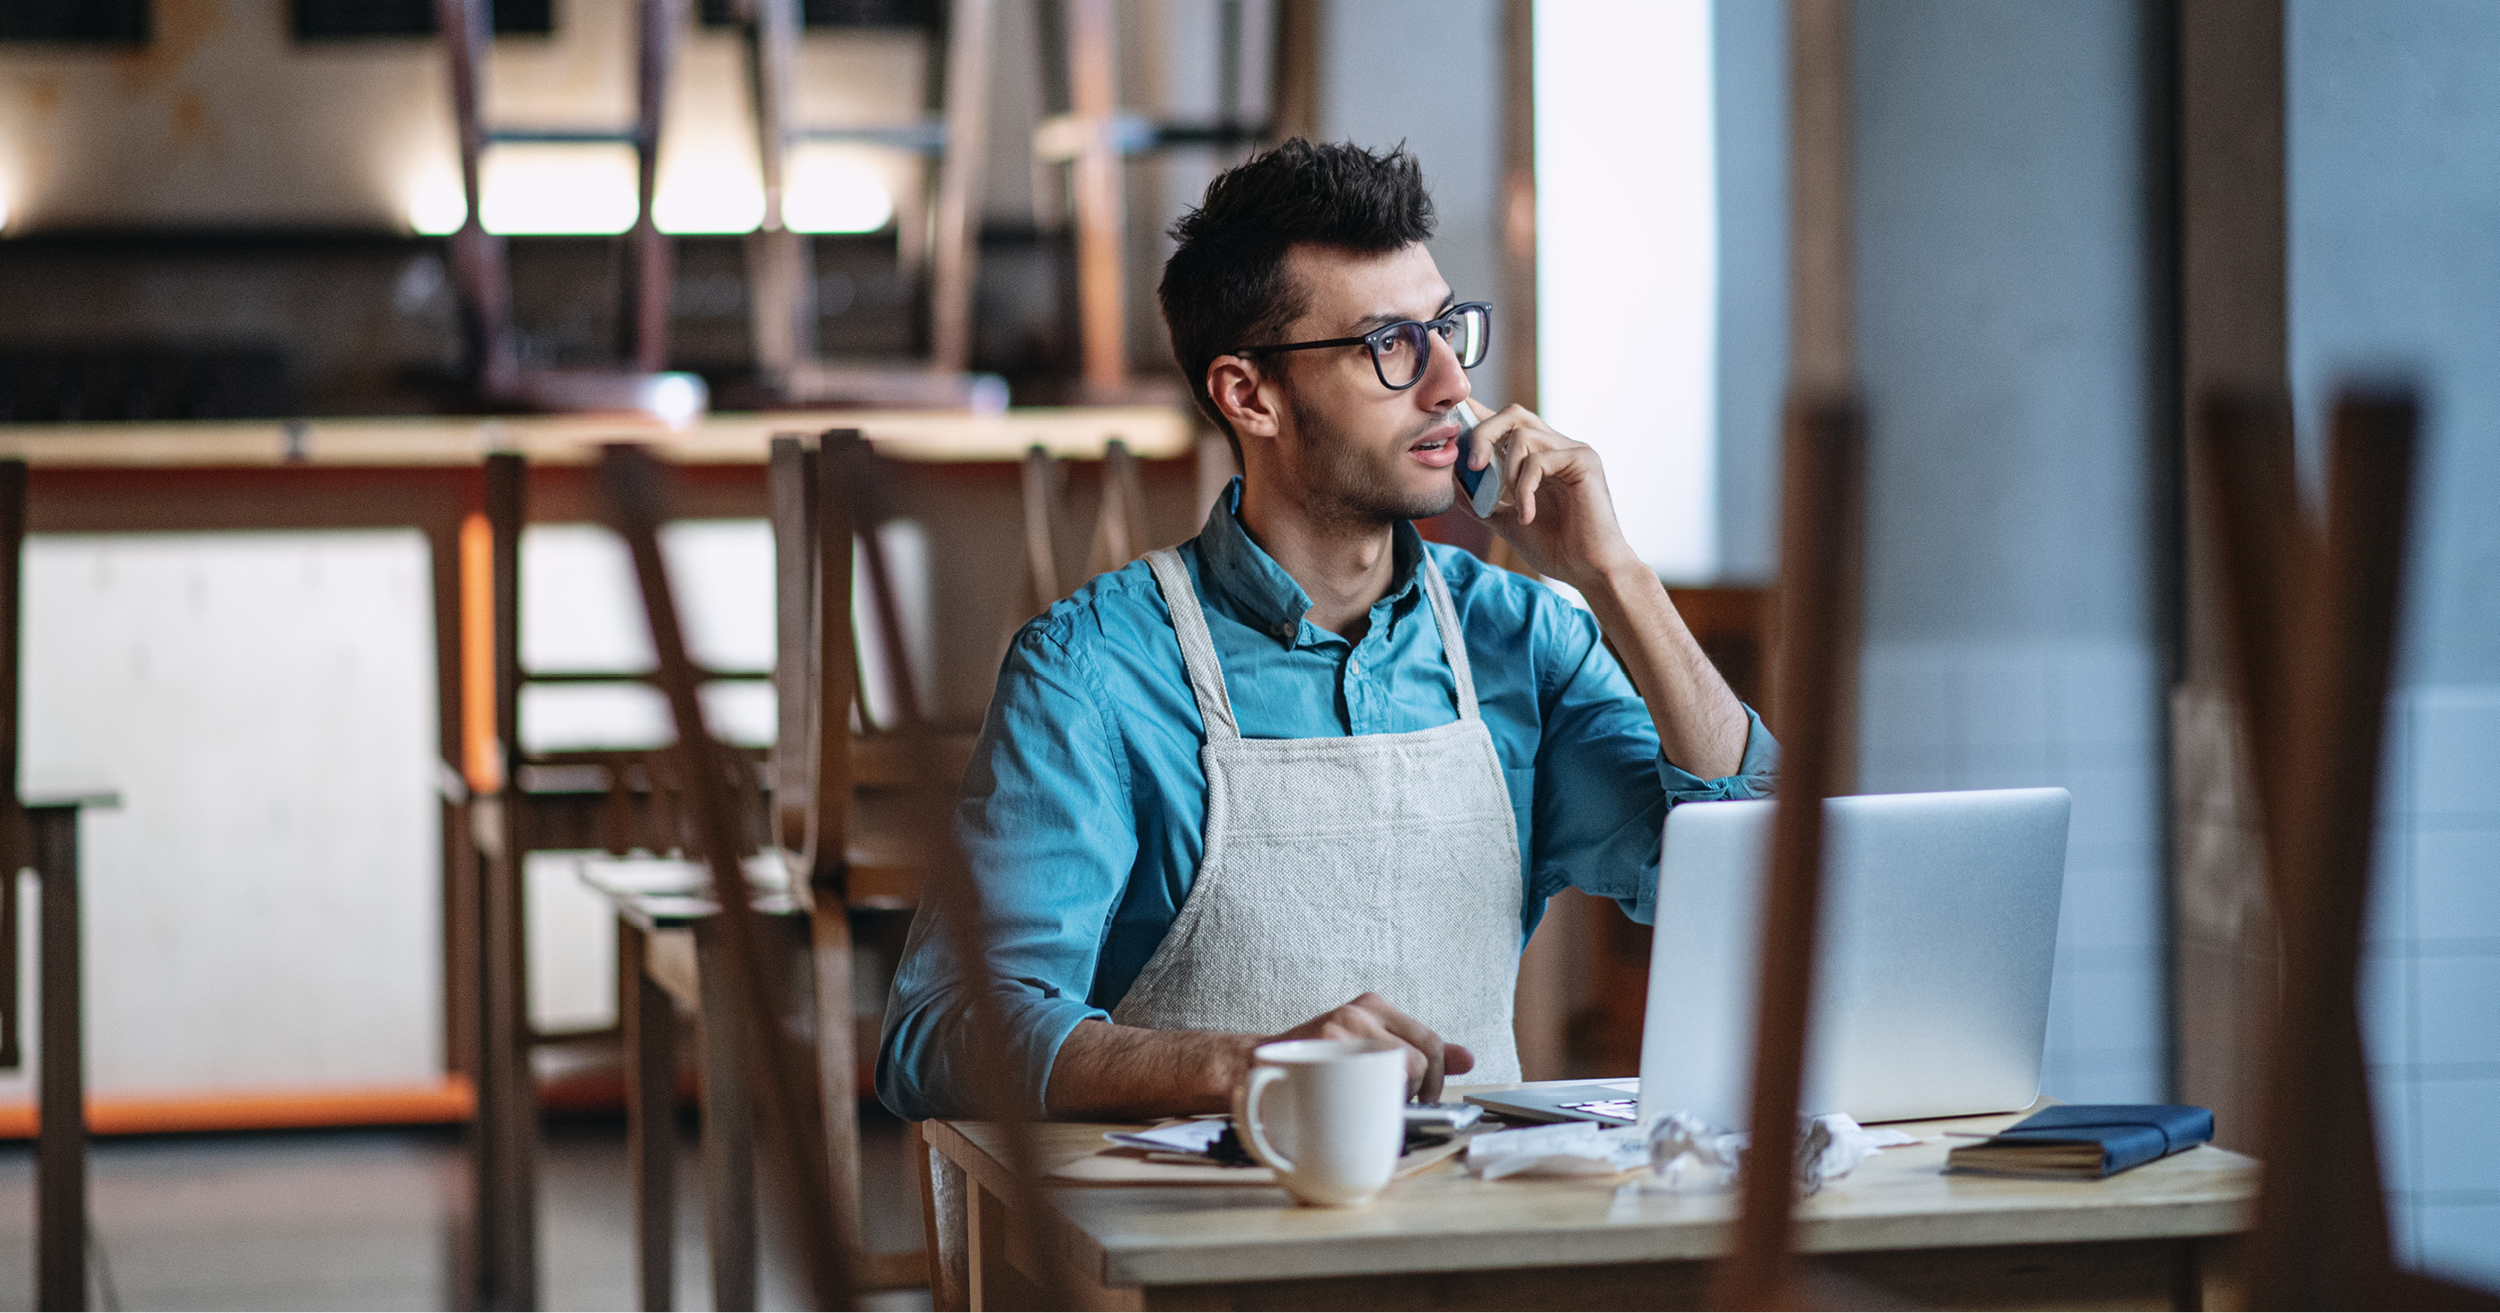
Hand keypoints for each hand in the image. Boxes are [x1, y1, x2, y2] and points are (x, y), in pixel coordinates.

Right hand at [1266, 992, 1473, 1102]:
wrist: (1257, 1065)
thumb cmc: (1318, 1062)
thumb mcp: (1371, 1045)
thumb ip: (1419, 1050)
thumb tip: (1469, 1059)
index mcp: (1375, 1006)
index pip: (1430, 1042)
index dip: (1435, 1078)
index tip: (1423, 1097)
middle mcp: (1362, 1012)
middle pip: (1421, 1058)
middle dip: (1415, 1092)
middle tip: (1392, 1104)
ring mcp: (1343, 1029)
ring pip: (1401, 1072)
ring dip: (1391, 1099)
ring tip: (1365, 1101)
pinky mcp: (1326, 1049)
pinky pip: (1372, 1087)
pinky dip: (1371, 1106)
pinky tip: (1351, 1106)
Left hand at [1462, 405, 1642, 592]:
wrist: (1589, 571)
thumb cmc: (1556, 548)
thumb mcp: (1506, 521)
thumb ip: (1482, 500)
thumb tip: (1451, 482)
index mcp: (1541, 455)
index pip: (1507, 421)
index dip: (1478, 418)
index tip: (1453, 429)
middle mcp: (1558, 446)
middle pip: (1512, 414)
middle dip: (1483, 435)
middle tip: (1473, 467)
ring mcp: (1572, 451)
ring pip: (1522, 434)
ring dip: (1506, 472)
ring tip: (1513, 505)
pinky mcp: (1583, 461)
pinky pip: (1538, 460)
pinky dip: (1524, 489)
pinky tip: (1527, 515)